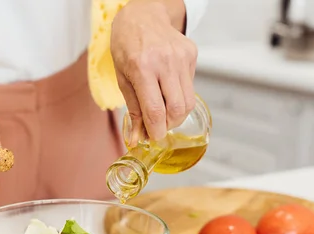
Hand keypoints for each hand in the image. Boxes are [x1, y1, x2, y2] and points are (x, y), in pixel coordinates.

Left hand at [111, 0, 197, 141]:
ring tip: (162, 110)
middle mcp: (165, 62)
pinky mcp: (191, 55)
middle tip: (158, 126)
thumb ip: (133, 110)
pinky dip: (179, 95)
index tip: (153, 138)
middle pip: (177, 110)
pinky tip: (167, 87)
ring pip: (188, 102)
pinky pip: (190, 87)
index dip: (156, 131)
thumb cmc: (126, 46)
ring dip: (176, 114)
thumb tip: (137, 139)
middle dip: (169, 125)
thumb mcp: (122, 78)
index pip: (155, 110)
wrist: (142, 14)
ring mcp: (181, 57)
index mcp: (142, 68)